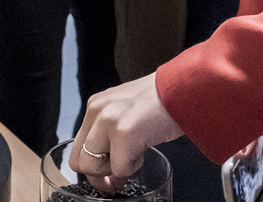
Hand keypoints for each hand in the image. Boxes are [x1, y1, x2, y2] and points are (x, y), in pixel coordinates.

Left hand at [70, 73, 182, 191]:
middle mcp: (96, 111)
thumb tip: (105, 167)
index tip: (109, 173)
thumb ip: (109, 133)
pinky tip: (145, 149)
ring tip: (136, 153)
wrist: (185, 89)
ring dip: (115, 170)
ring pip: (92, 168)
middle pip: (78, 162)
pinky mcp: (124, 134)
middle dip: (100, 175)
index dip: (93, 167)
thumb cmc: (162, 101)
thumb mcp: (126, 111)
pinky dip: (133, 168)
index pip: (77, 148)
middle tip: (120, 172)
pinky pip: (119, 169)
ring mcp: (108, 121)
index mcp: (95, 106)